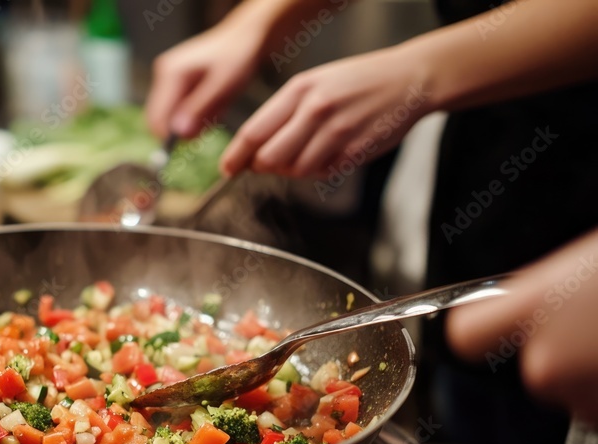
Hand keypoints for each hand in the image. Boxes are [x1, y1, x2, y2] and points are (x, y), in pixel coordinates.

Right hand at [146, 6, 269, 138]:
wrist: (245, 39)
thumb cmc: (237, 59)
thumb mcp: (222, 86)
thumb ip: (199, 109)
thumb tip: (178, 133)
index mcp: (171, 74)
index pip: (157, 117)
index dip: (169, 137)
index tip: (192, 144)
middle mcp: (164, 75)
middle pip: (161, 119)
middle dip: (184, 129)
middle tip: (212, 121)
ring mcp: (168, 80)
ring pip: (173, 118)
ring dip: (194, 121)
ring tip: (218, 106)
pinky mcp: (176, 85)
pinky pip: (182, 111)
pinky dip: (198, 115)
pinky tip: (215, 103)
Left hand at [220, 46, 432, 177]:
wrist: (408, 79)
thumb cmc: (356, 83)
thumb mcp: (313, 85)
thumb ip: (283, 115)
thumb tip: (253, 150)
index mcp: (299, 90)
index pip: (254, 132)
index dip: (236, 156)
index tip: (227, 169)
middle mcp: (315, 110)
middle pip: (269, 158)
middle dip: (264, 168)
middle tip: (269, 164)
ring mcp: (337, 132)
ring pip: (296, 170)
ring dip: (294, 170)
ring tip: (308, 152)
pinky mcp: (355, 151)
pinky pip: (324, 173)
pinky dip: (320, 171)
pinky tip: (331, 152)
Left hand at [447, 228, 597, 424]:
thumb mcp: (582, 267)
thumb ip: (545, 293)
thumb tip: (539, 301)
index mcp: (536, 306)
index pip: (467, 333)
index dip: (479, 329)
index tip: (489, 323)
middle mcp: (546, 359)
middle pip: (535, 368)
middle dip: (564, 355)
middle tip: (595, 327)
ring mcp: (579, 396)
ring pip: (573, 392)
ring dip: (591, 375)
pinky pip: (597, 409)